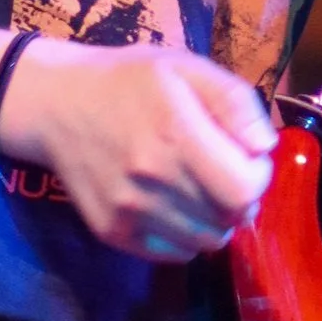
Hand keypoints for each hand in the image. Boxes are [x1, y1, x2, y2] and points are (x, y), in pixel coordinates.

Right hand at [0, 39, 276, 258]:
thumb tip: (265, 148)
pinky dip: (185, 234)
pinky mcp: (113, 232)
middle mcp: (151, 180)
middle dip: (239, 197)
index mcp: (176, 134)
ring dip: (214, 219)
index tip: (245, 156)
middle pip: (229, 218)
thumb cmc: (130, 81)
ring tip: (197, 186)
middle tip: (222, 170)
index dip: (257, 176)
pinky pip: (174, 253)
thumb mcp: (187, 68)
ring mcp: (129, 211)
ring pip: (205, 241)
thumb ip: (235, 102)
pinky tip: (172, 202)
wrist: (56, 104)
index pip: (244, 189)